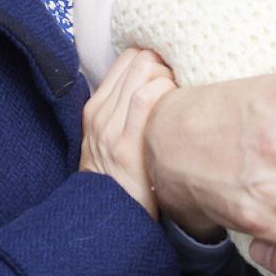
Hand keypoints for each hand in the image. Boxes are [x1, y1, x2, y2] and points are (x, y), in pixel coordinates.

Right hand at [80, 47, 177, 216]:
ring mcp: (110, 128)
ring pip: (143, 72)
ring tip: (180, 97)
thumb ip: (126, 112)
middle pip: (138, 60)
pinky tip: (177, 106)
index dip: (154, 58)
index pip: (127, 58)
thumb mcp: (109, 140)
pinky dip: (166, 91)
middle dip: (164, 64)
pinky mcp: (125, 145)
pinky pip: (146, 98)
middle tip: (179, 85)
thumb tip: (161, 86)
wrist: (102, 217)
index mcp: (95, 108)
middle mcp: (100, 113)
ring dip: (169, 76)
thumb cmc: (117, 179)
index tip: (170, 73)